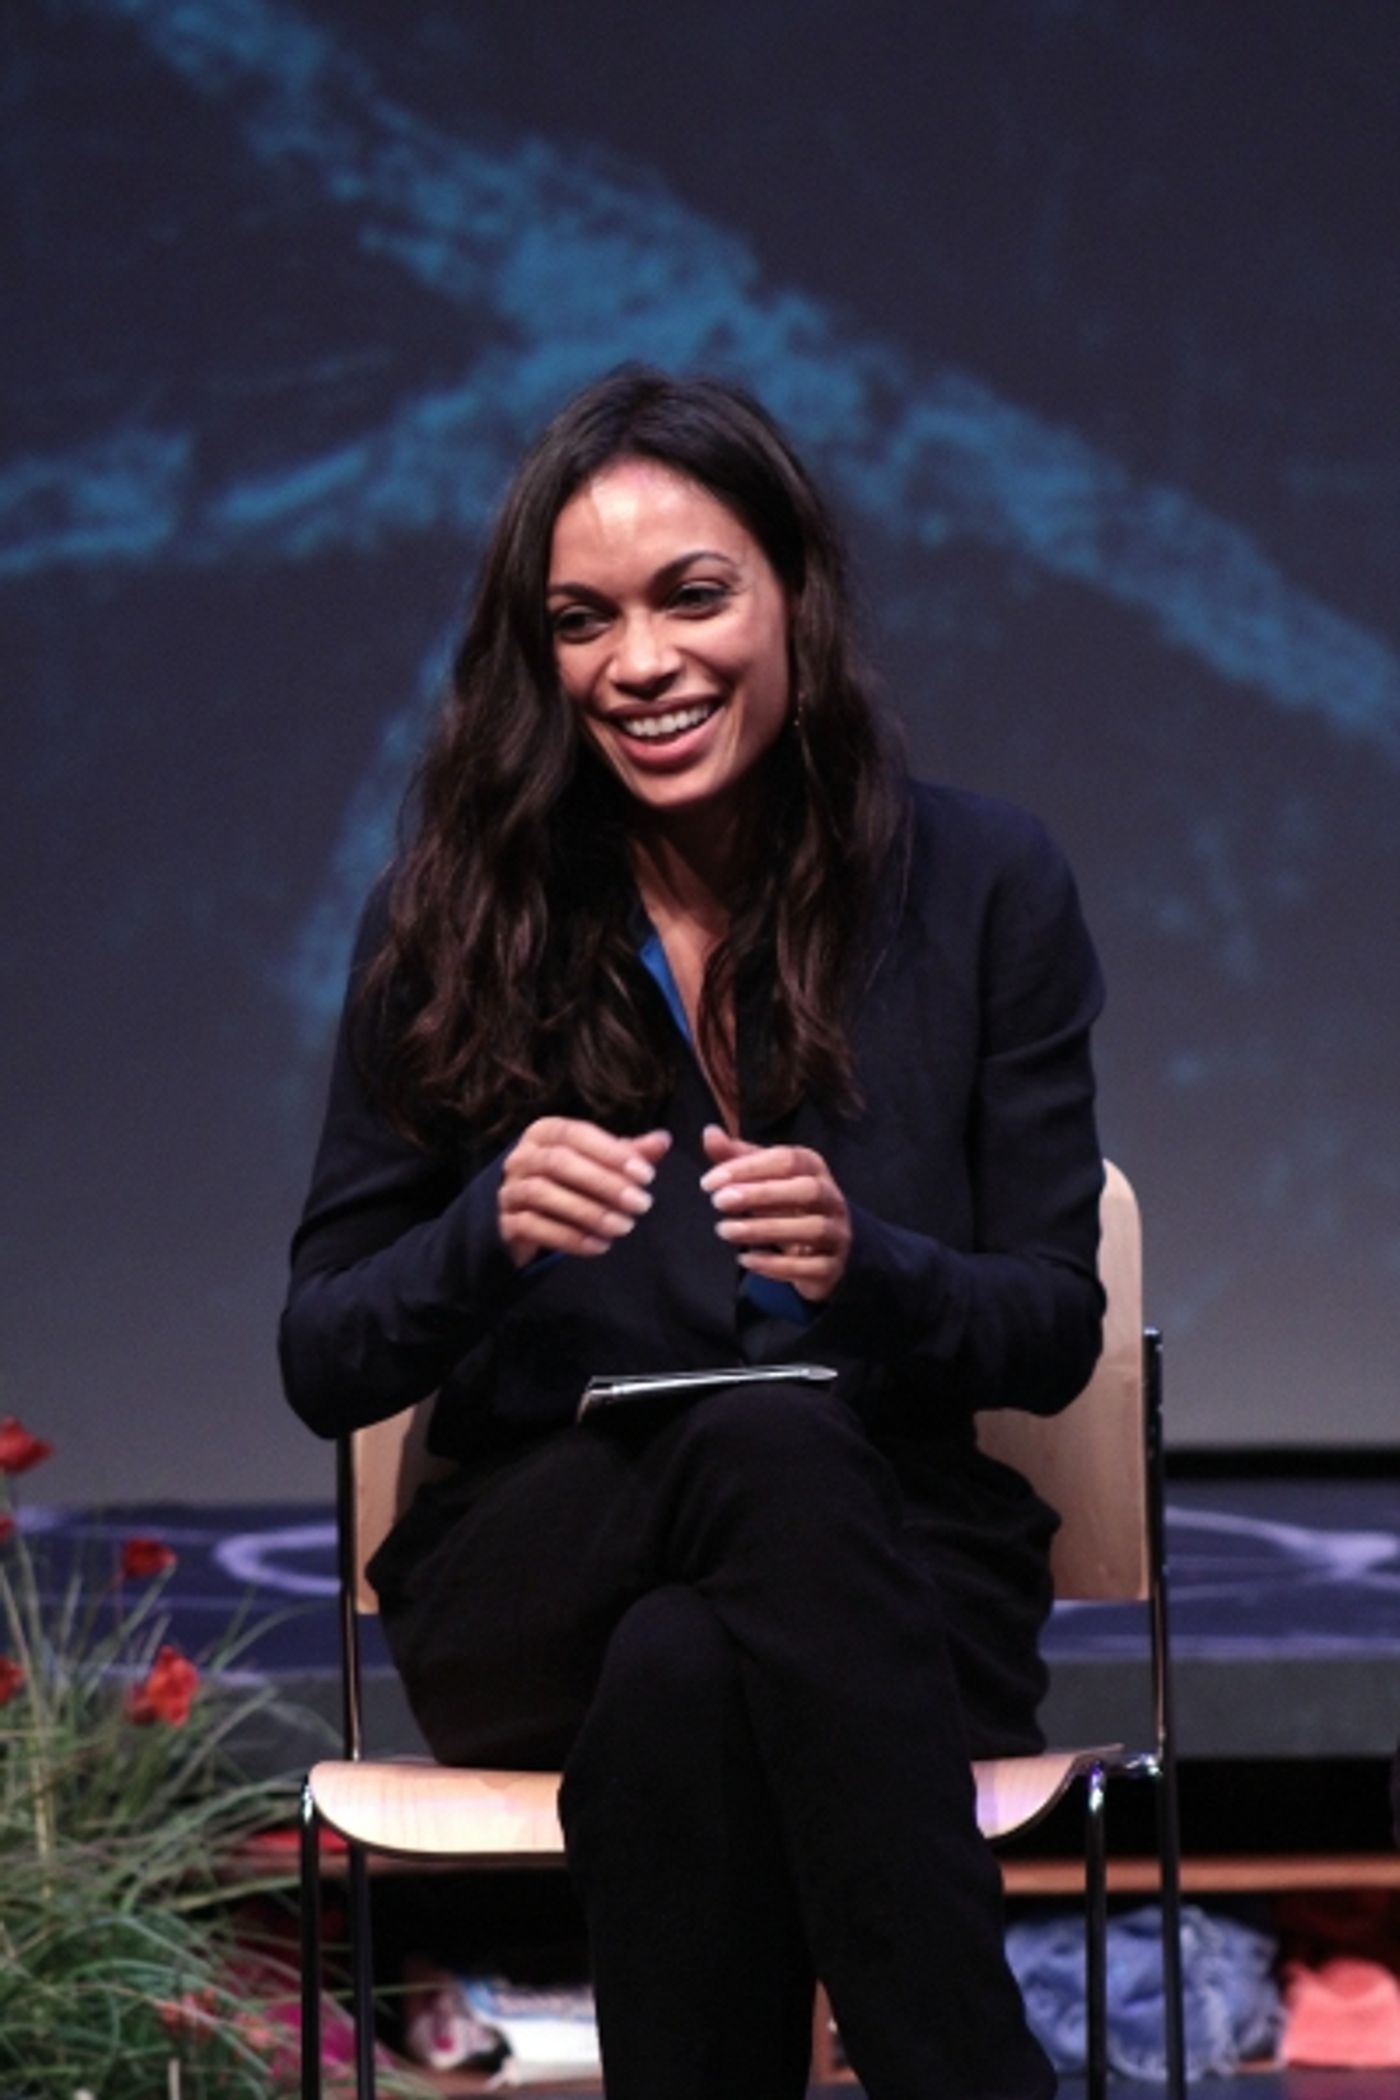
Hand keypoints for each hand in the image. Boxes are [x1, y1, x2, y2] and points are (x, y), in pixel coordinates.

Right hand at [500, 1119, 671, 1268]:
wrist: (522, 1217)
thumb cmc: (567, 1182)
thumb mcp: (596, 1163)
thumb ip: (627, 1152)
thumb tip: (663, 1140)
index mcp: (545, 1133)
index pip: (576, 1134)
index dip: (612, 1153)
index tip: (646, 1175)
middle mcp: (522, 1157)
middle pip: (559, 1163)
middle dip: (604, 1183)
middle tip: (641, 1204)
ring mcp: (510, 1190)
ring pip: (543, 1194)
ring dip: (589, 1212)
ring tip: (624, 1227)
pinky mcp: (506, 1222)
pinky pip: (534, 1227)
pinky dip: (569, 1238)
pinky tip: (600, 1246)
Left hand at [699, 1125, 850, 1302]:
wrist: (822, 1247)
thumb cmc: (786, 1203)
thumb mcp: (764, 1177)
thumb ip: (737, 1157)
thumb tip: (709, 1132)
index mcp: (814, 1168)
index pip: (788, 1159)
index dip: (748, 1167)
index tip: (709, 1181)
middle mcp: (832, 1198)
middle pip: (808, 1190)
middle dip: (761, 1194)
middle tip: (718, 1202)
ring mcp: (837, 1234)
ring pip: (812, 1229)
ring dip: (765, 1229)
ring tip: (724, 1230)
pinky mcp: (832, 1267)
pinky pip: (810, 1266)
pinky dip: (776, 1264)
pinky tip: (745, 1259)